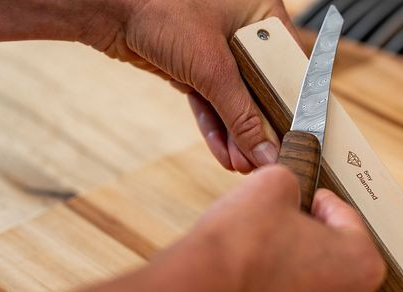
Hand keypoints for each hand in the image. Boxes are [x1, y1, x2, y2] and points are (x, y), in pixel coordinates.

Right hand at [0, 166, 384, 291]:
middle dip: (310, 242)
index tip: (308, 201)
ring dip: (292, 275)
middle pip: (334, 262)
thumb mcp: (271, 184)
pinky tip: (250, 291)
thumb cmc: (235, 244)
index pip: (350, 221)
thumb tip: (297, 165)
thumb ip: (294, 174)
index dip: (324, 205)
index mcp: (358, 263)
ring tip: (260, 260)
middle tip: (281, 227)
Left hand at [83, 0, 300, 172]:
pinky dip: (217, 126)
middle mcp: (246, 32)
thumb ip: (243, 113)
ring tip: (242, 165)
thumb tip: (268, 151)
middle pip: (264, 90)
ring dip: (238, 136)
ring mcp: (220, 51)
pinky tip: (225, 153)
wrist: (106, 9)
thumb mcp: (211, 68)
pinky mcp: (197, 67)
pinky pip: (213, 101)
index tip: (296, 140)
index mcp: (263, 15)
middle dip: (259, 129)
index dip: (295, 108)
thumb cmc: (161, 10)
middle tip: (264, 160)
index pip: (291, 68)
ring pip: (237, 101)